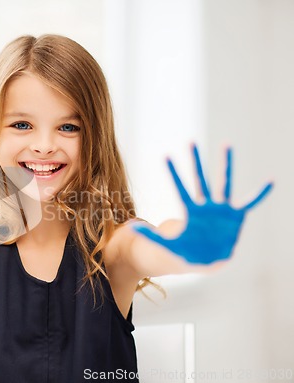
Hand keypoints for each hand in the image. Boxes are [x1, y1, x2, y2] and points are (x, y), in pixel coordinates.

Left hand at [132, 144, 272, 263]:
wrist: (207, 261)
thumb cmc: (186, 252)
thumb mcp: (168, 245)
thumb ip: (151, 236)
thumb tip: (131, 227)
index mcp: (190, 211)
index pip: (180, 188)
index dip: (172, 173)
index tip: (165, 156)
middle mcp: (206, 205)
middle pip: (200, 179)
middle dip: (195, 161)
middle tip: (190, 141)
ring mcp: (222, 209)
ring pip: (224, 183)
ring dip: (225, 165)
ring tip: (226, 144)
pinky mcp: (236, 216)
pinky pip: (250, 202)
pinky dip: (260, 194)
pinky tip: (270, 181)